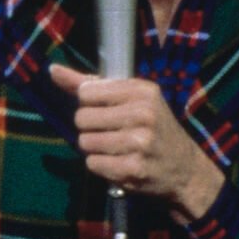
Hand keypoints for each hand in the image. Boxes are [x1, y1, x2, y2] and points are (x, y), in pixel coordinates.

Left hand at [47, 64, 224, 221]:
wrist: (185, 168)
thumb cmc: (152, 127)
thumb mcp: (130, 98)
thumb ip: (90, 84)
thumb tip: (53, 70)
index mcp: (142, 91)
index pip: (86, 92)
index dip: (89, 104)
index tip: (107, 110)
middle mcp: (143, 114)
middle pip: (81, 118)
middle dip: (90, 128)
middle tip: (113, 132)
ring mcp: (139, 143)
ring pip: (85, 142)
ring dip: (95, 148)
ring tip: (117, 148)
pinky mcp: (133, 169)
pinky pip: (93, 163)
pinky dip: (101, 165)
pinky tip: (121, 163)